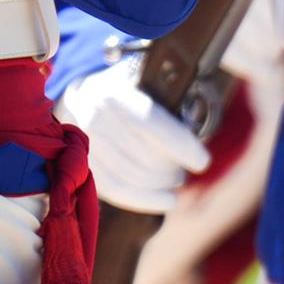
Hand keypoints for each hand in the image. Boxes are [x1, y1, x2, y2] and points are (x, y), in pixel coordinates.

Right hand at [58, 60, 211, 213]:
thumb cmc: (126, 93)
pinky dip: (145, 199)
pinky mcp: (81, 165)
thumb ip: (168, 97)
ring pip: (131, 176)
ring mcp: (82, 143)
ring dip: (161, 184)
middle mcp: (93, 115)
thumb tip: (195, 125)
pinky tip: (167, 201)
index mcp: (113, 91)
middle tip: (185, 171)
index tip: (202, 162)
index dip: (180, 145)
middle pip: (143, 155)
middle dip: (172, 168)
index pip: (151, 122)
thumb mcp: (145, 83)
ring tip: (176, 181)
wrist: (82, 99)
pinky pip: (115, 190)